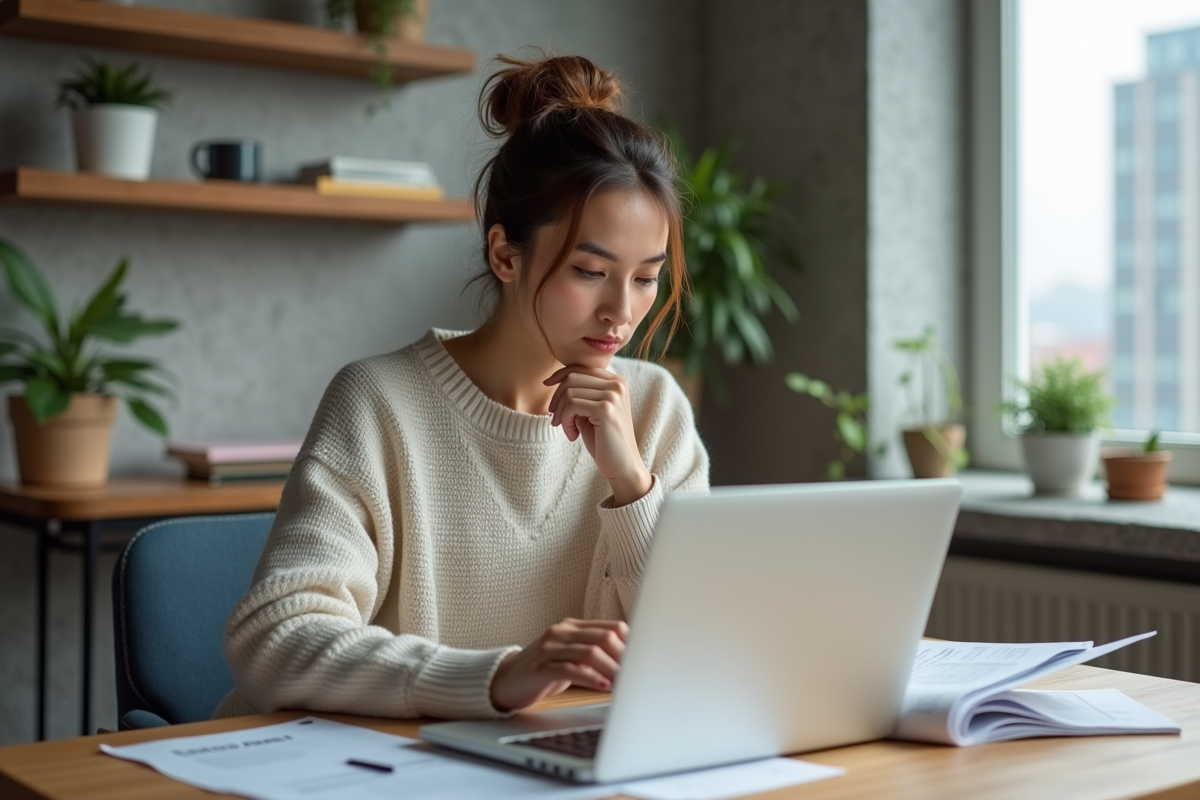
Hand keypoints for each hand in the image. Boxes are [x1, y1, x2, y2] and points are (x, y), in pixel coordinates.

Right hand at [490, 618, 628, 712]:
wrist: (505, 681)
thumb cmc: (543, 671)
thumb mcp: (571, 657)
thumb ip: (595, 653)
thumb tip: (631, 661)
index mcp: (573, 626)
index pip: (612, 627)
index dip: (632, 644)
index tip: (646, 661)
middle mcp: (562, 632)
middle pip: (605, 638)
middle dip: (626, 658)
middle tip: (639, 675)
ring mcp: (549, 648)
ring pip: (590, 652)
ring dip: (613, 670)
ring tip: (625, 684)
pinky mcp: (540, 667)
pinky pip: (571, 669)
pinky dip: (591, 678)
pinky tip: (603, 686)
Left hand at [544, 366, 652, 505]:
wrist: (622, 466)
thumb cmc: (604, 440)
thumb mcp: (590, 411)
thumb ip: (581, 393)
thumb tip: (554, 379)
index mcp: (617, 381)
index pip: (581, 367)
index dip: (559, 375)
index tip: (546, 385)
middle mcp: (618, 384)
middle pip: (572, 377)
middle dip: (557, 398)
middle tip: (555, 419)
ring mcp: (613, 395)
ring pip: (569, 392)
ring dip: (561, 413)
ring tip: (567, 429)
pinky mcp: (606, 409)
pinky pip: (571, 405)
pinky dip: (565, 421)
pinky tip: (572, 435)